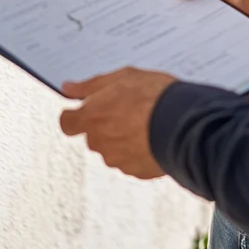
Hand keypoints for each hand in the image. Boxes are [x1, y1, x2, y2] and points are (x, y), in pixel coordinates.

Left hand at [59, 68, 176, 178]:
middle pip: (93, 135)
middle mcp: (99, 142)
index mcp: (91, 118)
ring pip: (112, 148)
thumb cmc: (152, 96)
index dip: (75, 115)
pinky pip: (131, 160)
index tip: (84, 108)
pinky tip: (153, 136)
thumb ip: (90, 85)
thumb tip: (68, 88)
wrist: (182, 123)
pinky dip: (138, 151)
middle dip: (105, 125)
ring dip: (122, 138)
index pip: (67, 123)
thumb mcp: (122, 77)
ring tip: (145, 122)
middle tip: (127, 109)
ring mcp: (117, 160)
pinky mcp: (136, 171)